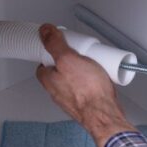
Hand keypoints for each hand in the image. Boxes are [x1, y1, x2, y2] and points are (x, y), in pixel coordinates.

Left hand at [36, 24, 135, 146]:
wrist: (105, 114)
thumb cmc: (87, 91)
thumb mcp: (68, 59)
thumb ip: (55, 44)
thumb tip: (44, 31)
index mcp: (48, 81)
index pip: (42, 64)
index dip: (50, 53)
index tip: (59, 45)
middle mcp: (58, 92)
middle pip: (58, 72)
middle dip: (68, 62)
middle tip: (80, 54)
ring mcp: (71, 100)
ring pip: (72, 82)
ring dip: (80, 73)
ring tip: (92, 65)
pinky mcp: (85, 105)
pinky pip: (85, 90)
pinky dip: (90, 84)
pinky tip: (99, 79)